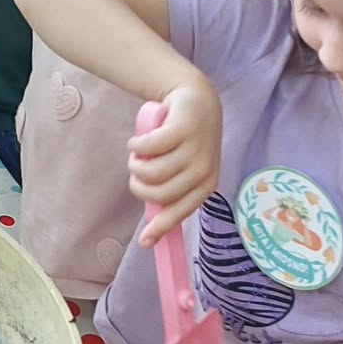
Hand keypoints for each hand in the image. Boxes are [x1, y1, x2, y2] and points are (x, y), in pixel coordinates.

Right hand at [127, 80, 221, 245]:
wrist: (197, 100)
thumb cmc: (188, 141)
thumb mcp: (187, 168)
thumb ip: (173, 190)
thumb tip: (152, 227)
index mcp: (206, 184)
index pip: (180, 212)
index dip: (161, 228)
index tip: (143, 243)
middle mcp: (203, 170)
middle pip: (159, 193)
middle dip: (138, 186)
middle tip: (136, 172)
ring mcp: (194, 149)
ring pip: (151, 171)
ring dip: (135, 164)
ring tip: (137, 154)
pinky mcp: (181, 130)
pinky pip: (147, 147)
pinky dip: (135, 145)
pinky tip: (137, 141)